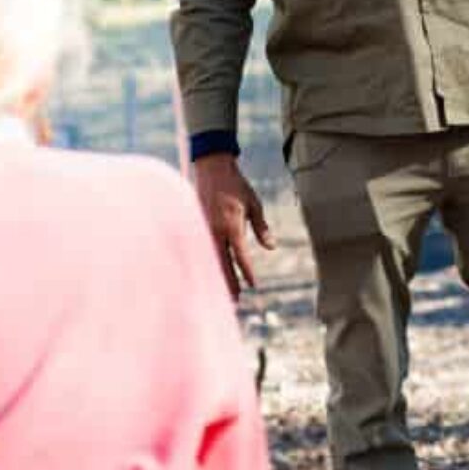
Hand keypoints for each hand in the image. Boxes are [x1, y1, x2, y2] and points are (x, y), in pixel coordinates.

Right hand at [192, 153, 271, 294]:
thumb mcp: (254, 204)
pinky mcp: (196, 226)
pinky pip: (202, 250)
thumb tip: (272, 247)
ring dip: (217, 276)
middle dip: (229, 282)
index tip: (253, 285)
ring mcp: (203, 228)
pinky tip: (209, 273)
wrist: (212, 168)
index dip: (247, 271)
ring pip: (210, 259)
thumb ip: (261, 227)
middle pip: (222, 263)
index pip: (240, 255)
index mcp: (231, 225)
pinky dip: (207, 263)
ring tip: (223, 292)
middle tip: (235, 301)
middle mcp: (215, 230)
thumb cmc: (236, 185)